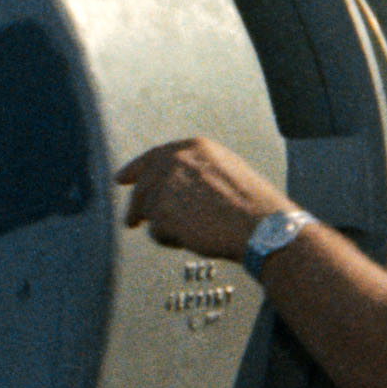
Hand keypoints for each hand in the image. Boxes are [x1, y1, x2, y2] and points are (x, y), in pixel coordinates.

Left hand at [117, 134, 293, 262]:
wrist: (265, 229)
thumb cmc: (253, 207)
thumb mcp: (226, 171)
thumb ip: (195, 170)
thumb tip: (166, 182)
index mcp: (194, 147)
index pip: (153, 157)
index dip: (134, 170)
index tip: (121, 180)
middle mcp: (175, 161)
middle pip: (142, 186)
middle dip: (137, 207)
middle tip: (132, 222)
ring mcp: (166, 185)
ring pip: (147, 210)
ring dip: (163, 225)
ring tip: (192, 232)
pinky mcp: (161, 211)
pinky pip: (156, 231)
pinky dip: (169, 240)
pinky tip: (193, 239)